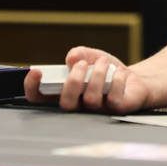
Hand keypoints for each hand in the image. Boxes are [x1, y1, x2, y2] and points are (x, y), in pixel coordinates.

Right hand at [23, 46, 153, 113]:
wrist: (134, 80)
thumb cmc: (107, 72)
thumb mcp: (92, 57)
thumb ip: (80, 54)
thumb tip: (72, 58)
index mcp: (65, 93)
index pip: (39, 97)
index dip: (32, 87)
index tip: (37, 71)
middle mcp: (78, 106)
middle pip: (65, 104)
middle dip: (73, 80)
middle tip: (83, 64)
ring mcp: (97, 111)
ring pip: (90, 99)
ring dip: (97, 75)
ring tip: (104, 63)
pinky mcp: (116, 110)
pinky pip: (112, 99)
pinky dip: (116, 80)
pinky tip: (120, 74)